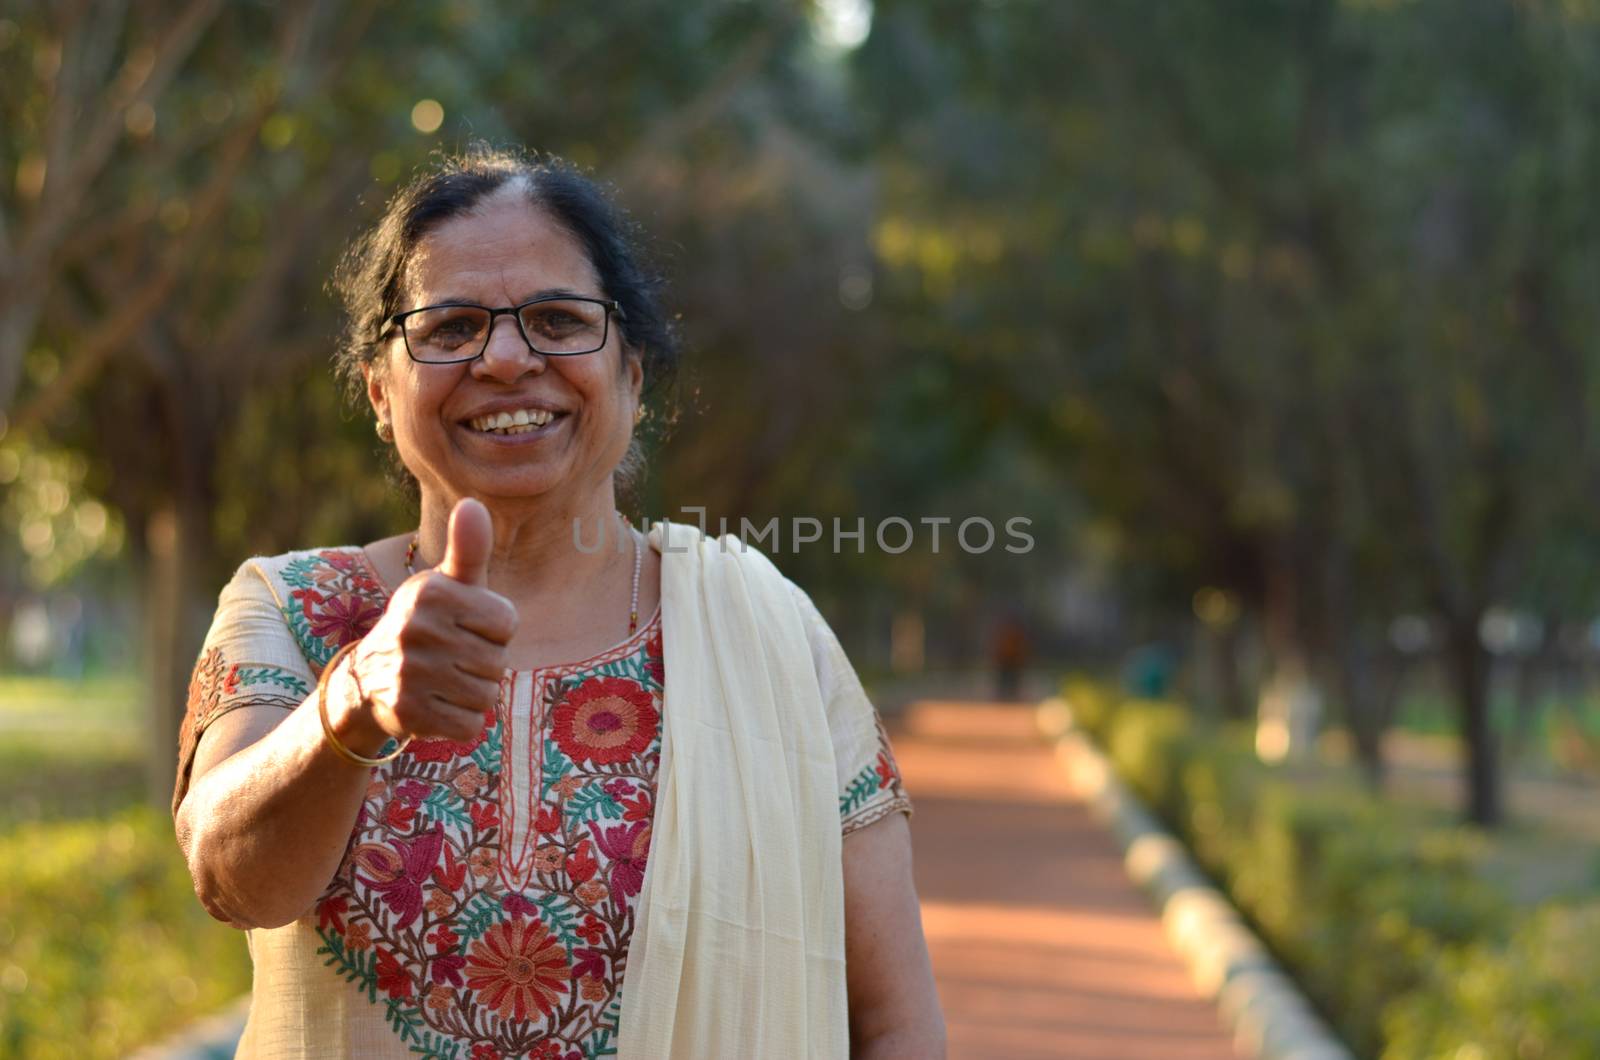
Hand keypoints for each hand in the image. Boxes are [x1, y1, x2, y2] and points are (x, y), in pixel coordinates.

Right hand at [338, 498, 516, 746]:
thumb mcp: (447, 585)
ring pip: (487, 695)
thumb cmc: (426, 624)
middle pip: (498, 662)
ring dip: (474, 694)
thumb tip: (473, 503)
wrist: (367, 679)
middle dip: (484, 664)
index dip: (495, 630)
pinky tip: (437, 705)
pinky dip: (461, 721)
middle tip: (452, 658)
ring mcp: (410, 673)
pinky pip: (470, 725)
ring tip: (445, 680)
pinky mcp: (408, 713)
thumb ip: (468, 550)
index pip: (507, 622)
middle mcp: (417, 629)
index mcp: (432, 593)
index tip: (467, 627)